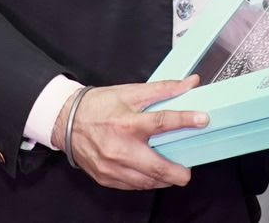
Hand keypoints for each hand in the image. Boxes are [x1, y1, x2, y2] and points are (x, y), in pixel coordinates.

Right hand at [56, 77, 208, 190]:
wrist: (66, 121)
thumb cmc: (99, 105)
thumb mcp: (130, 91)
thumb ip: (163, 89)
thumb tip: (190, 83)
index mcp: (126, 122)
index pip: (161, 122)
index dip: (185, 120)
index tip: (203, 120)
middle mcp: (118, 147)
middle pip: (155, 166)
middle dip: (176, 172)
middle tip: (187, 172)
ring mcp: (110, 166)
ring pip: (145, 181)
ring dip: (162, 179)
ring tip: (173, 173)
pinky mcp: (105, 177)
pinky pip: (131, 185)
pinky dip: (146, 182)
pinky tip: (153, 176)